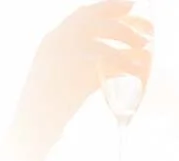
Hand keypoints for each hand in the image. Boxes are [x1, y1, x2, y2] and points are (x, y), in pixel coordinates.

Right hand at [9, 0, 152, 155]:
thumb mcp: (62, 78)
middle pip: (93, 22)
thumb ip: (84, 63)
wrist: (32, 129)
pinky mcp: (72, 81)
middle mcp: (55, 45)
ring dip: (126, 43)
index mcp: (52, 41)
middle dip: (123, 23)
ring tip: (144, 51)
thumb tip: (117, 56)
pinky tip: (137, 71)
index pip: (82, 15)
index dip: (108, 7)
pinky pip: (105, 68)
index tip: (131, 4)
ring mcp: (62, 61)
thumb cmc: (49, 108)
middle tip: (146, 31)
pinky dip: (123, 67)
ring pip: (101, 43)